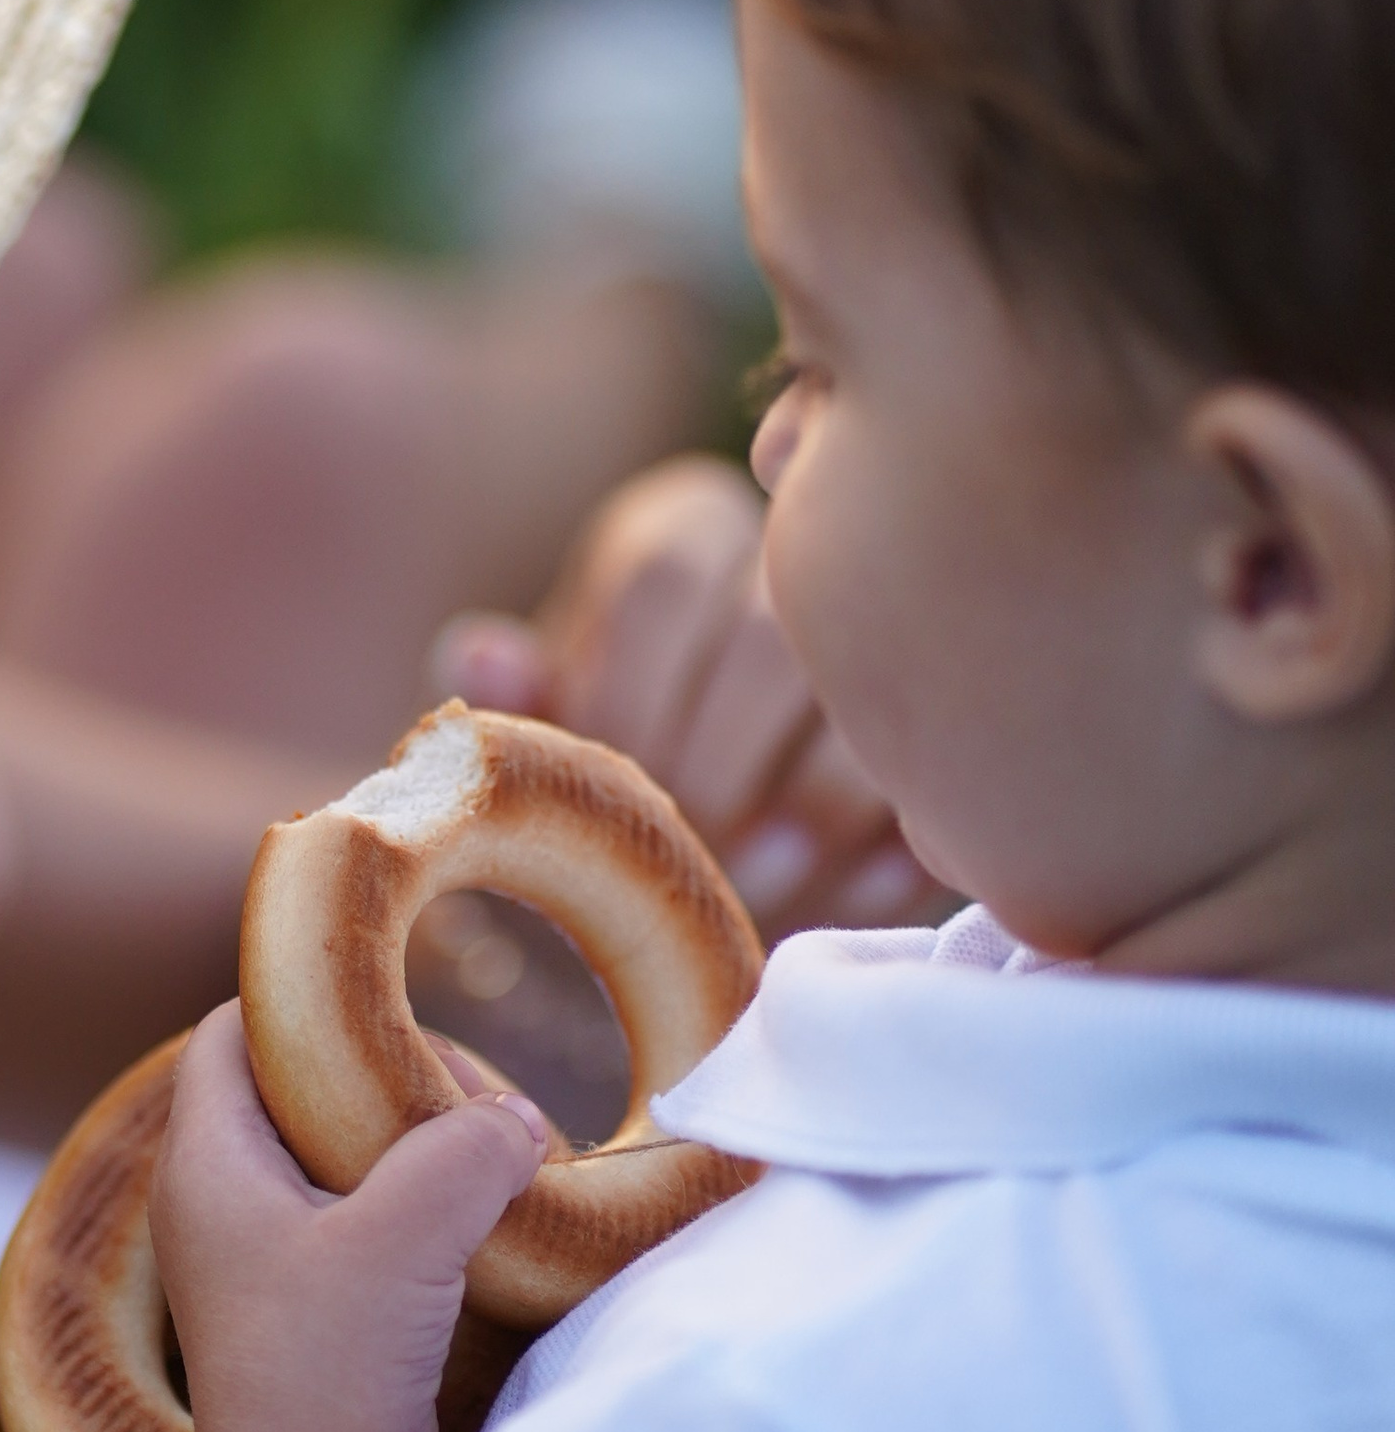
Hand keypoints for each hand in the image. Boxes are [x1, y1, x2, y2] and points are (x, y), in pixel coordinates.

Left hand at [151, 1004, 547, 1431]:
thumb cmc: (327, 1362)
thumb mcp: (408, 1233)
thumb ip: (466, 1153)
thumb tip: (515, 1119)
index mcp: (207, 1160)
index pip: (230, 1031)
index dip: (299, 1000)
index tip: (388, 1000)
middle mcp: (214, 1199)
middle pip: (292, 1089)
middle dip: (383, 1077)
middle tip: (465, 1095)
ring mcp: (253, 1255)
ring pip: (329, 1157)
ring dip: (404, 1147)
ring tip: (483, 1150)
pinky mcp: (295, 1305)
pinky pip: (348, 1218)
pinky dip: (405, 1203)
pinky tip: (472, 1215)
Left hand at [431, 457, 937, 938]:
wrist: (711, 831)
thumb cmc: (612, 759)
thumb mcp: (553, 729)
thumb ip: (520, 699)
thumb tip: (478, 659)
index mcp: (685, 537)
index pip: (665, 574)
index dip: (630, 691)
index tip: (610, 786)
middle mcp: (795, 558)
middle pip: (773, 633)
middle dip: (719, 763)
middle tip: (686, 856)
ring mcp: (891, 635)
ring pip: (868, 697)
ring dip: (808, 807)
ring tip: (757, 884)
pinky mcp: (952, 730)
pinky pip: (937, 777)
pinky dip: (889, 846)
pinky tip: (841, 895)